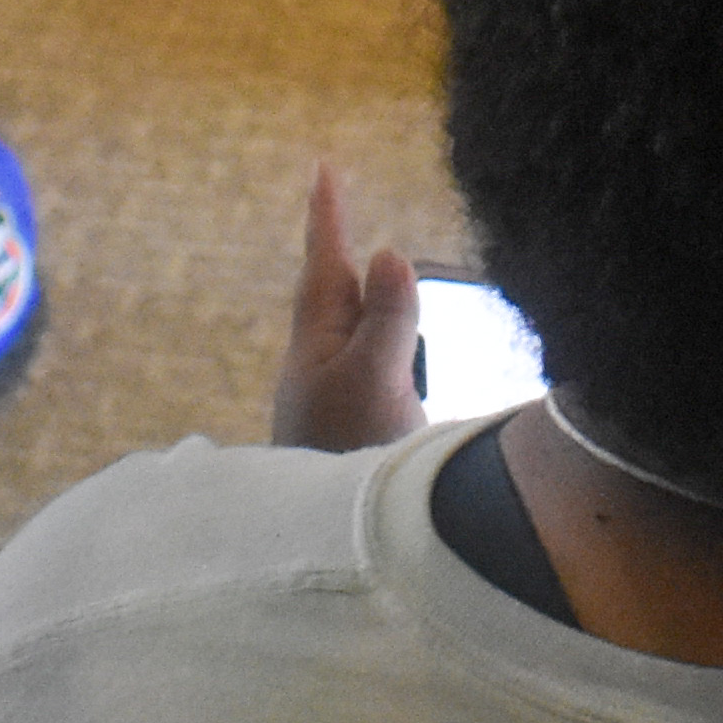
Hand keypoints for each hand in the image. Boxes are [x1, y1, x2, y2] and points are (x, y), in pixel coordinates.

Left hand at [264, 166, 426, 453]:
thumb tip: (386, 252)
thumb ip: (386, 318)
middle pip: (332, 303)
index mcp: (316, 349)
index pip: (324, 268)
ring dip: (368, 312)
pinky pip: (378, 382)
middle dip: (338, 261)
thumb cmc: (351, 461)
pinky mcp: (358, 445)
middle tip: (332, 212)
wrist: (333, 555)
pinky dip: (396, 361)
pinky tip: (407, 376)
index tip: (322, 166)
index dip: (327, 217)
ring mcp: (337, 413)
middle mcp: (321, 376)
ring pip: (355, 344)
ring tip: (373, 284)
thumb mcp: (374, 381)